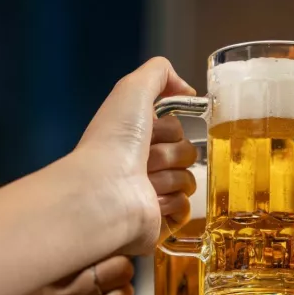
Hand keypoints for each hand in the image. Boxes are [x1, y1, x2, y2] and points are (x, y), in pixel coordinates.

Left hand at [73, 57, 198, 254]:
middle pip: (187, 153)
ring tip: (146, 183)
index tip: (150, 131)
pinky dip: (172, 202)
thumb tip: (187, 88)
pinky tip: (151, 202)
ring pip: (189, 180)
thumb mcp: (132, 90)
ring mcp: (152, 194)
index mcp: (135, 138)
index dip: (169, 128)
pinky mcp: (160, 221)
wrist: (105, 191)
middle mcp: (142, 165)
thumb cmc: (114, 141)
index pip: (176, 129)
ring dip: (170, 178)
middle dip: (170, 154)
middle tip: (146, 159)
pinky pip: (187, 206)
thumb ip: (160, 73)